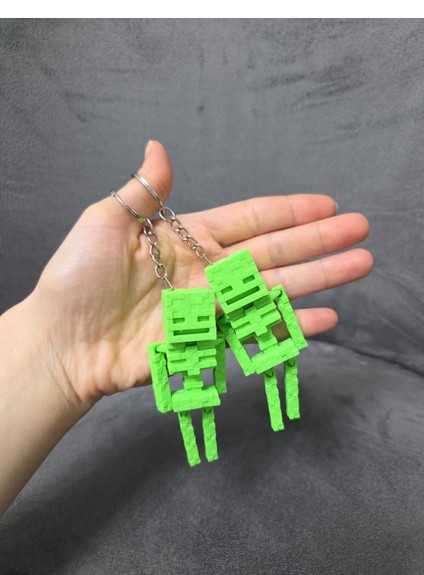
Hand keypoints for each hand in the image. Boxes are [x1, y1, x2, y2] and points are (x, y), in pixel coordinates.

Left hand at [25, 141, 371, 408]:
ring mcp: (214, 307)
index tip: (327, 205)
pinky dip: (292, 326)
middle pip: (276, 252)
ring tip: (359, 266)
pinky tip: (326, 318)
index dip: (289, 211)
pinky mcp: (211, 341)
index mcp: (190, 238)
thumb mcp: (106, 223)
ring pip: (276, 288)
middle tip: (362, 231)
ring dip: (319, 278)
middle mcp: (209, 270)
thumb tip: (159, 146)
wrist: (63, 342)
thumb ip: (144, 192)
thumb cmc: (76, 280)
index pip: (251, 219)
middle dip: (319, 241)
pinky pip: (259, 331)